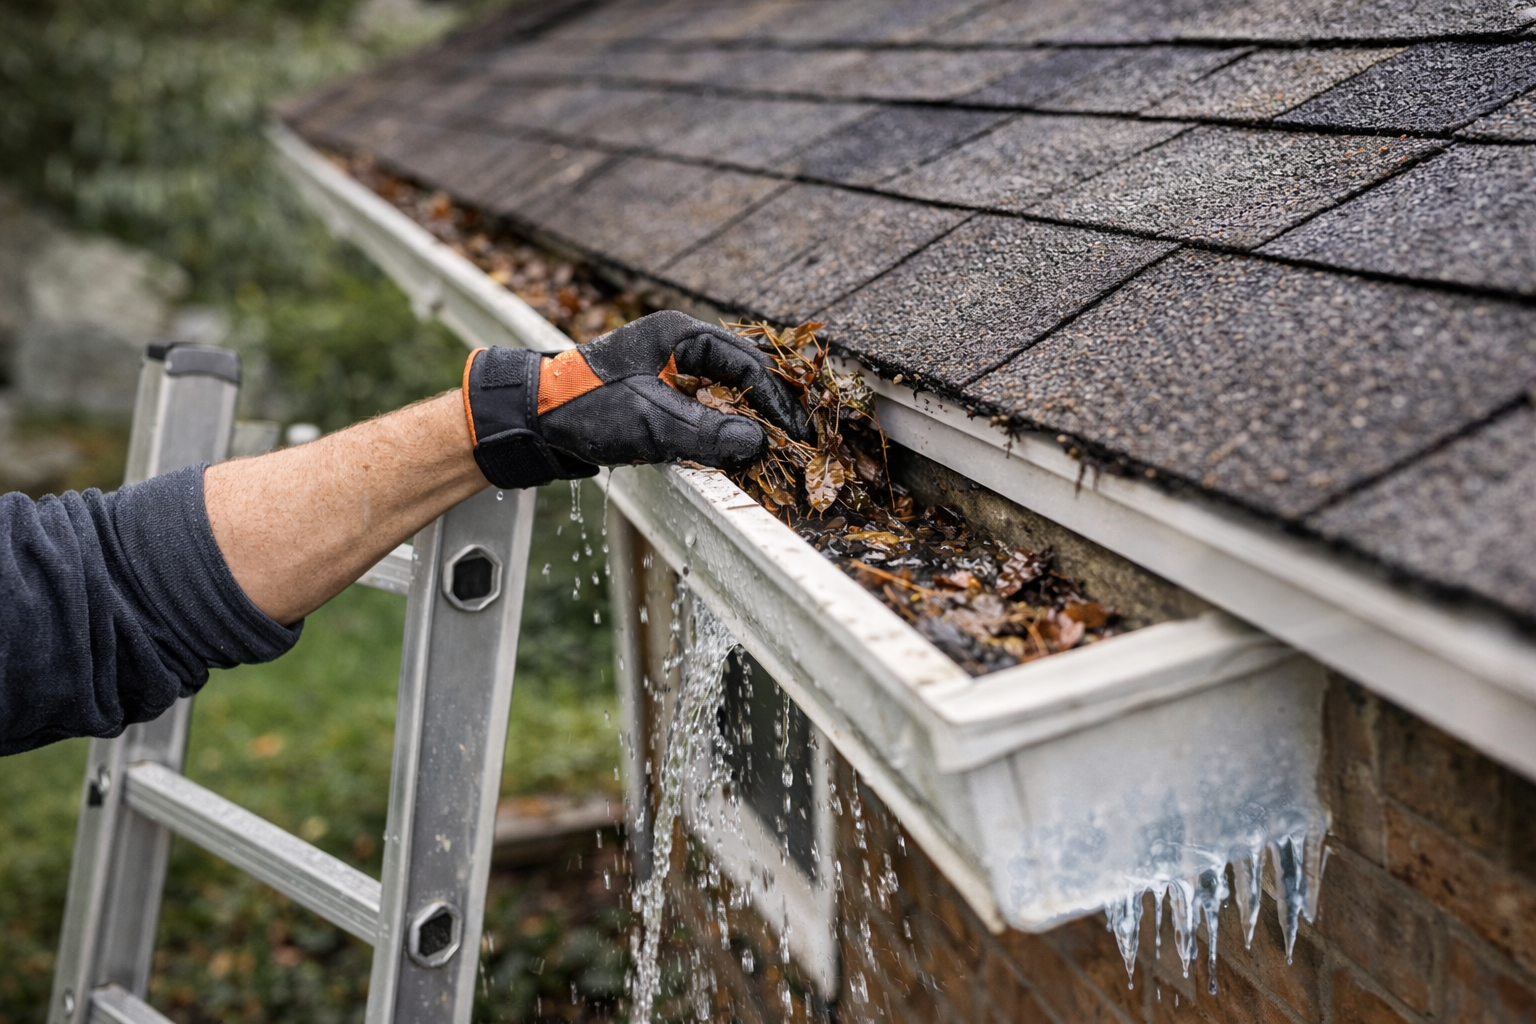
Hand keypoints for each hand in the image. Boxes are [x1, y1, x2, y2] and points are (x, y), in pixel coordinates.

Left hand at [463, 311, 809, 489]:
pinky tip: (734, 453)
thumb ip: (706, 435)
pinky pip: (705, 408)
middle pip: (743, 374)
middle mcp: (678, 345)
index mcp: (680, 334)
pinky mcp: (659, 395)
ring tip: (773, 451)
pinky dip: (723, 429)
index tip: (797, 434)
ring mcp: (668, 369)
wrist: (529, 419)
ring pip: (725, 393)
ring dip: (748, 421)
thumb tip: (760, 445)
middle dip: (770, 409)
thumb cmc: (584, 410)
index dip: (778, 400)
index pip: (748, 363)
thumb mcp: (650, 425)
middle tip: (795, 443)